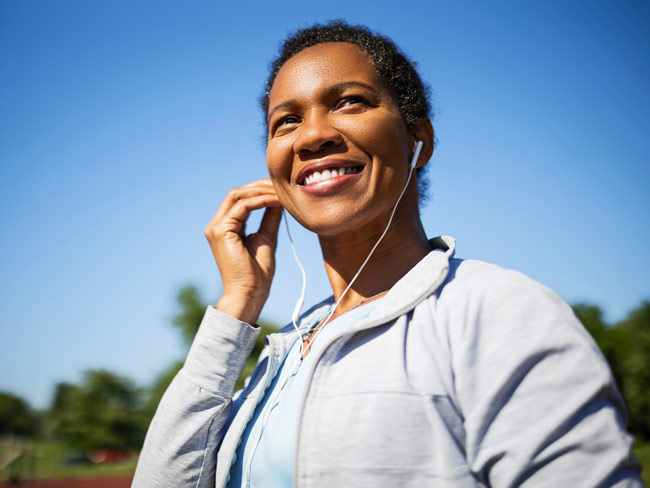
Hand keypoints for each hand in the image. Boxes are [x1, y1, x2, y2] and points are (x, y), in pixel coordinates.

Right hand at [205, 179, 282, 323]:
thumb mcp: (266, 236)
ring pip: (237, 195)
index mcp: (226, 227)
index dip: (259, 190)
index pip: (240, 198)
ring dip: (261, 191)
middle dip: (260, 186)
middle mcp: (217, 225)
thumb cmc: (258, 272)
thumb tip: (278, 198)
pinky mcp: (221, 231)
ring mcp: (216, 227)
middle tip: (281, 186)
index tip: (280, 189)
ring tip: (281, 193)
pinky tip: (277, 202)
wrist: (250, 292)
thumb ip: (269, 217)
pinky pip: (242, 206)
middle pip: (236, 193)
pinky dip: (261, 201)